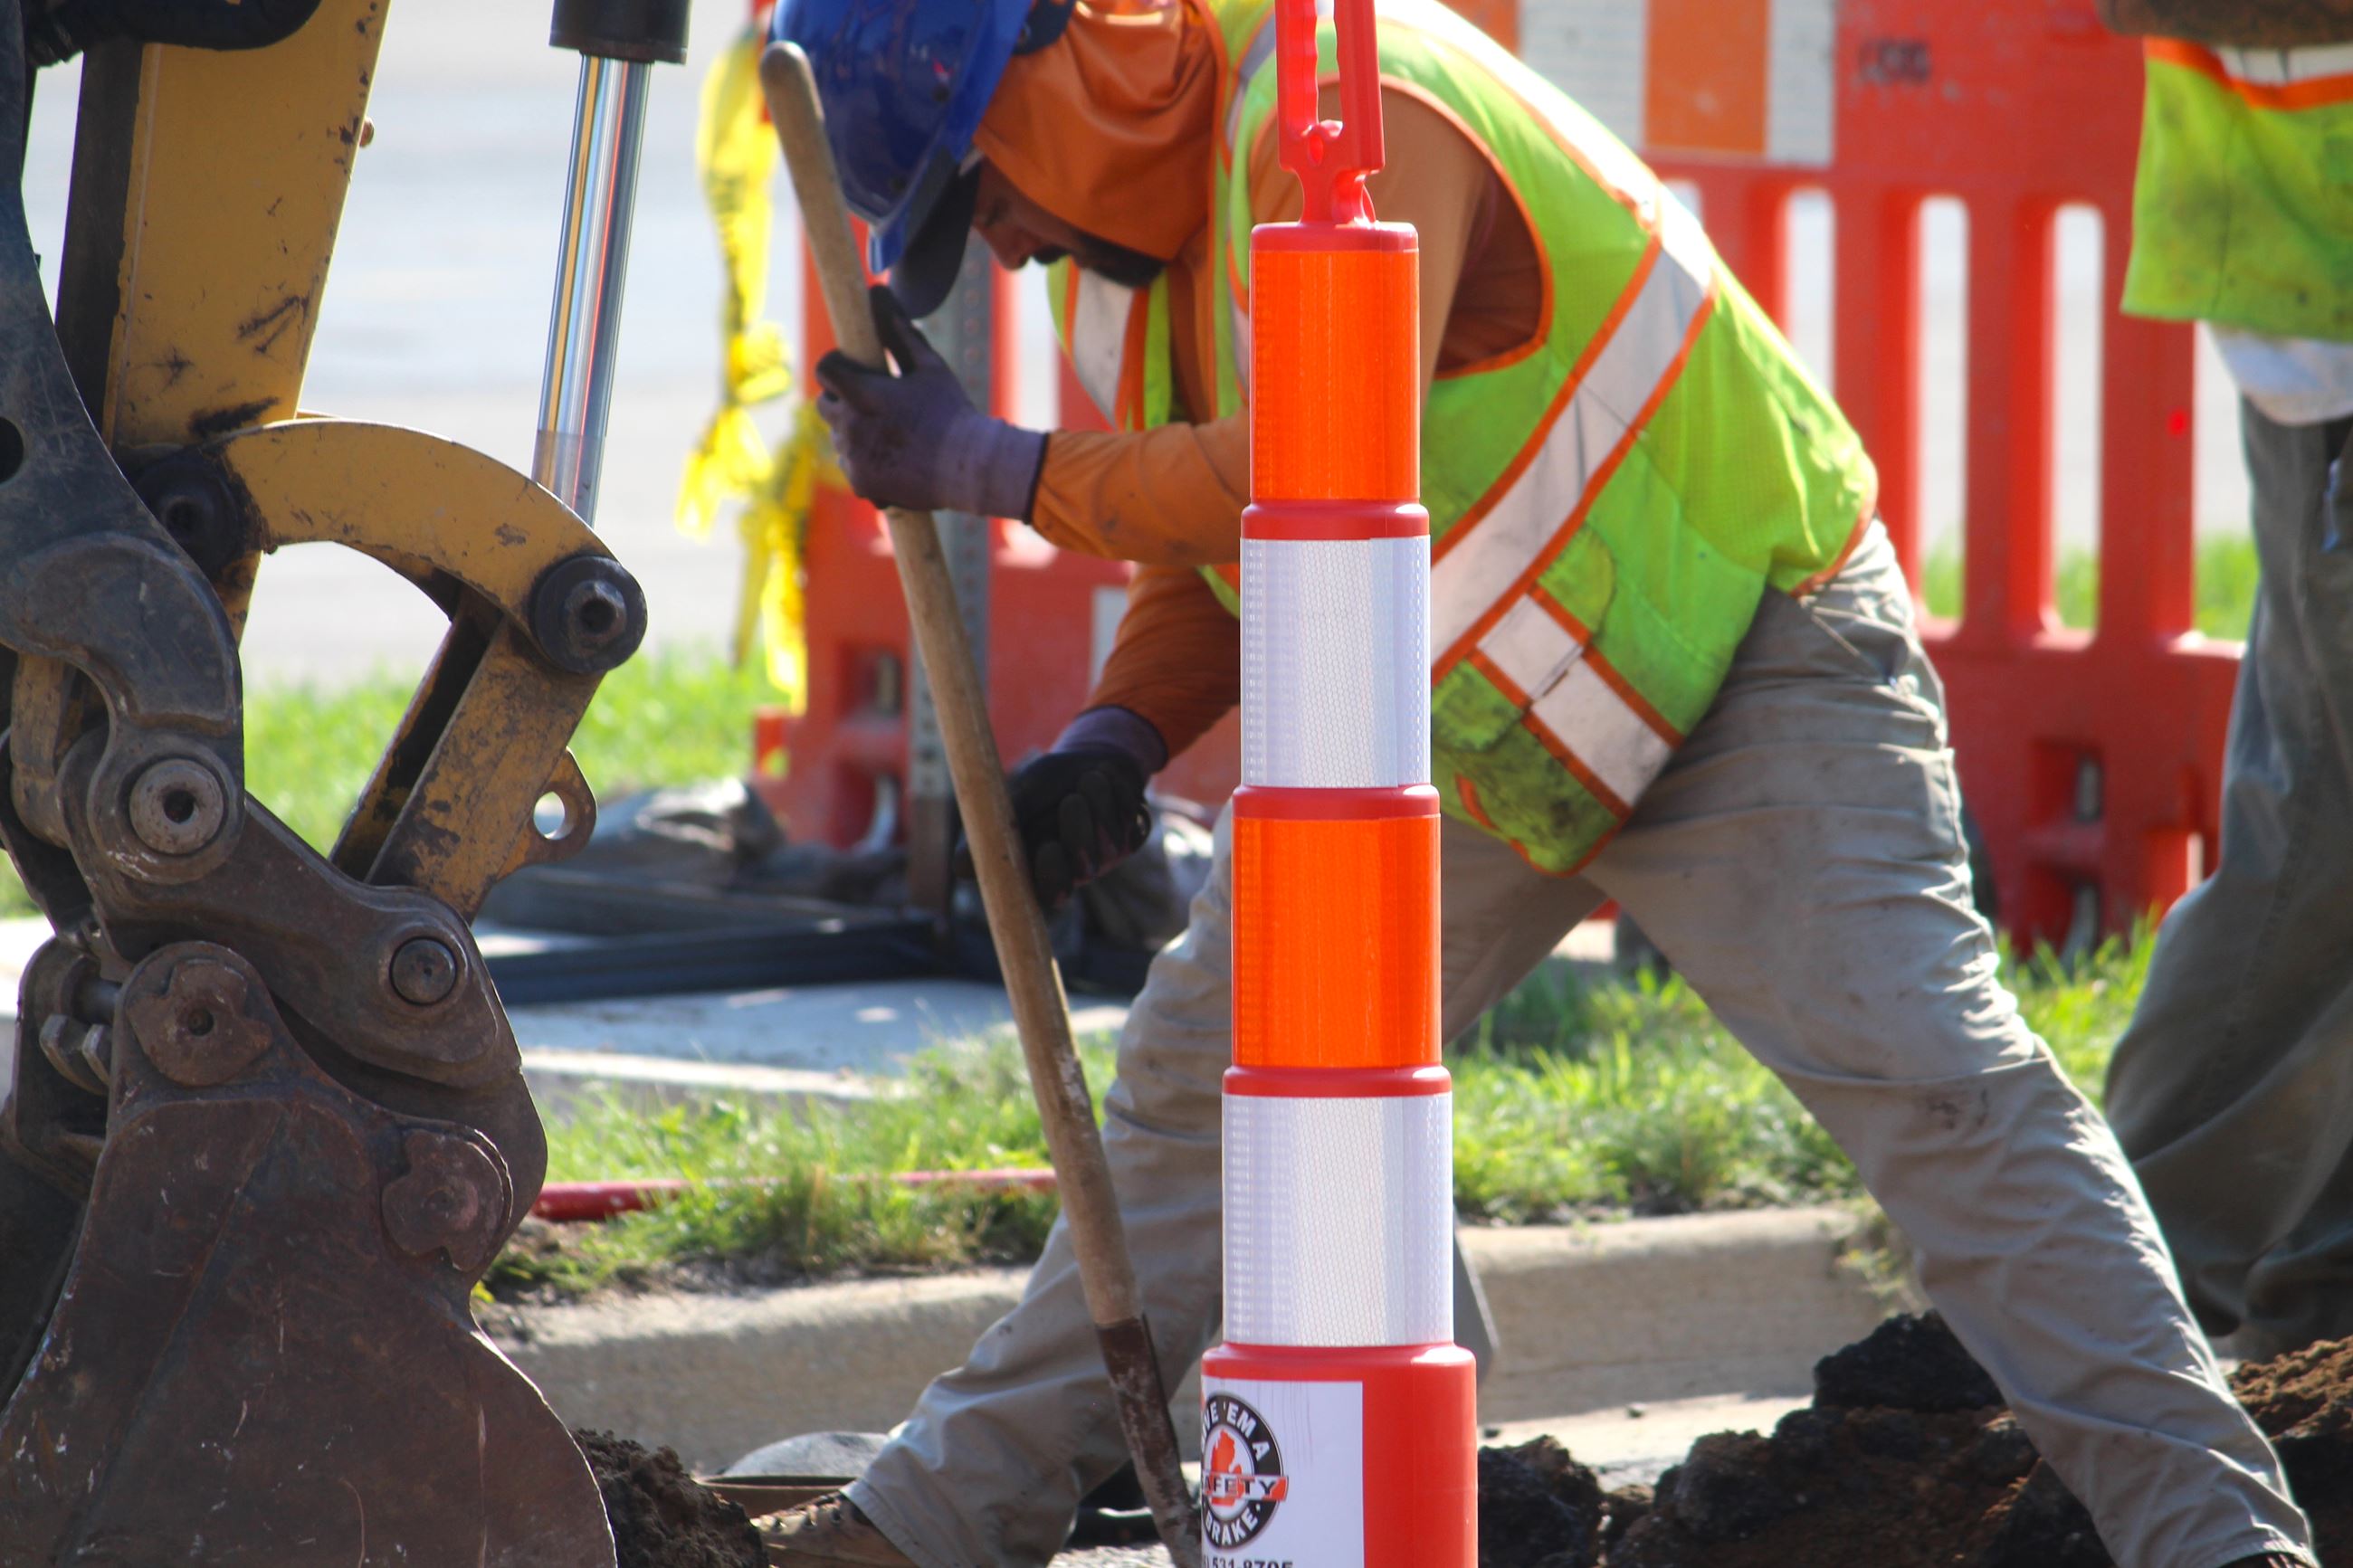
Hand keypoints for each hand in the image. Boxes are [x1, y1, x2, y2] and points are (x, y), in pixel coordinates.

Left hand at [815, 286, 1046, 519]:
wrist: (970, 468)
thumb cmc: (952, 412)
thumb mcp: (928, 366)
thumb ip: (897, 329)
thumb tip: (878, 290)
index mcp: (864, 394)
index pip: (824, 370)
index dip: (836, 366)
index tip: (854, 369)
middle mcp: (852, 426)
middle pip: (825, 405)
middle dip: (843, 400)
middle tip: (874, 404)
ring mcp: (854, 458)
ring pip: (838, 437)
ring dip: (854, 432)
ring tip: (890, 435)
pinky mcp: (861, 484)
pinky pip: (850, 467)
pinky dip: (865, 462)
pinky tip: (893, 460)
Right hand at [999, 745, 1154, 911]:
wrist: (1091, 756)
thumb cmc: (1049, 782)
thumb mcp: (1020, 797)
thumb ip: (996, 831)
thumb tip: (959, 871)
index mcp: (1040, 865)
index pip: (1046, 893)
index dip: (1051, 877)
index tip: (1047, 845)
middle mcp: (1074, 869)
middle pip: (1082, 871)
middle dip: (1079, 834)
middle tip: (1072, 800)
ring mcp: (1105, 857)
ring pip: (1108, 842)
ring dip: (1096, 800)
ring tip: (1088, 779)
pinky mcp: (1130, 839)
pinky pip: (1127, 819)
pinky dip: (1115, 792)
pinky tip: (1107, 783)